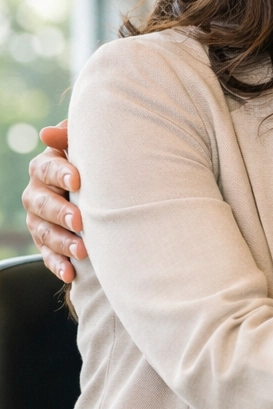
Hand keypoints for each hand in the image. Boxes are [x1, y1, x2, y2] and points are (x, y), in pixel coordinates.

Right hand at [23, 121, 83, 280]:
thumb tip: (47, 133)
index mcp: (46, 168)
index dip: (60, 173)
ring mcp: (39, 220)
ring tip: (82, 251)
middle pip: (42, 203)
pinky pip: (48, 256)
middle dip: (61, 212)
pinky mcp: (46, 243)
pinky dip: (58, 265)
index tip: (78, 180)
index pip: (46, 169)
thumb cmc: (95, 163)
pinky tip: (70, 274)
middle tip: (80, 221)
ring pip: (45, 232)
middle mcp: (37, 194)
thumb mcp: (86, 148)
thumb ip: (71, 138)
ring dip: (63, 242)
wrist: (100, 190)